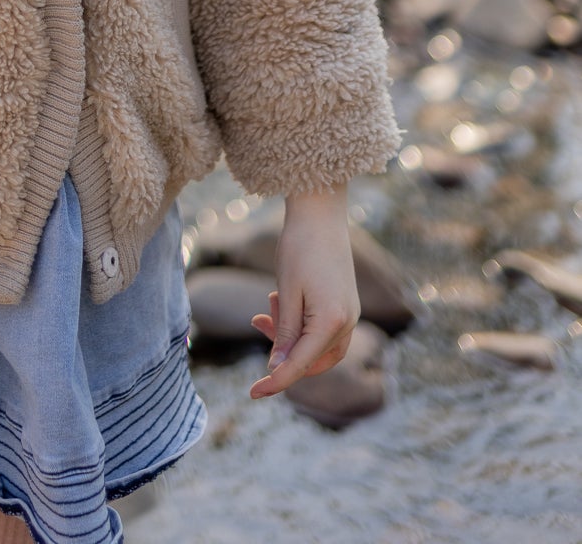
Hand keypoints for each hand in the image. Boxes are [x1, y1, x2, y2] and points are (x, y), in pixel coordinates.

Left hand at [247, 188, 359, 399]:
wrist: (320, 211)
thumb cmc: (299, 247)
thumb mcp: (287, 292)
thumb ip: (285, 334)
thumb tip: (278, 369)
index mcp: (333, 322)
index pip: (300, 364)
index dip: (276, 381)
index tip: (254, 393)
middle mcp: (348, 322)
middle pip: (312, 360)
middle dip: (284, 351)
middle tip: (258, 321)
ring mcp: (349, 312)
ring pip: (317, 346)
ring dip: (290, 335)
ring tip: (269, 304)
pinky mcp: (345, 302)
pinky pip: (322, 328)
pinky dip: (300, 323)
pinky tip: (281, 299)